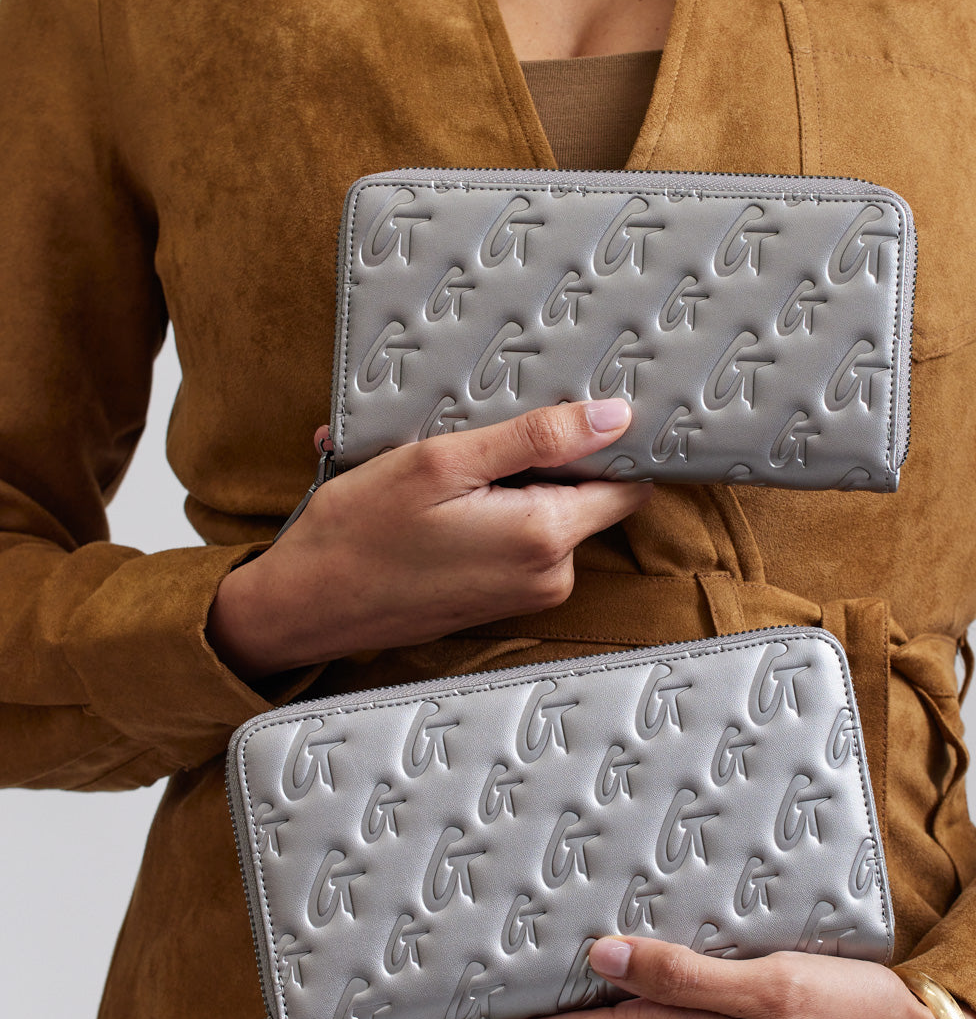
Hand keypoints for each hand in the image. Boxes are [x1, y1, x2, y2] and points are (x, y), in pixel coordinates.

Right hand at [207, 400, 650, 678]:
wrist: (306, 606)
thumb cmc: (361, 531)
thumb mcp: (445, 462)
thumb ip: (538, 438)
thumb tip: (614, 417)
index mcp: (545, 537)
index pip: (626, 484)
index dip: (610, 445)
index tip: (578, 412)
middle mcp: (549, 576)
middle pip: (584, 495)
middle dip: (544, 460)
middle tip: (479, 437)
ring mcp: (525, 594)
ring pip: (546, 514)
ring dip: (506, 485)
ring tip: (446, 470)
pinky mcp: (498, 600)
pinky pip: (515, 540)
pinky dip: (487, 512)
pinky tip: (438, 502)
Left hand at [481, 936, 975, 1018]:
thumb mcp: (766, 991)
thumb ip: (680, 977)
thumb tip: (598, 954)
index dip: (498, 1014)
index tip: (452, 982)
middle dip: (527, 987)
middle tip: (486, 928)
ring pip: (607, 1013)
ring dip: (573, 978)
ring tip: (538, 920)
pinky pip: (646, 1009)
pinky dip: (621, 978)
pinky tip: (620, 941)